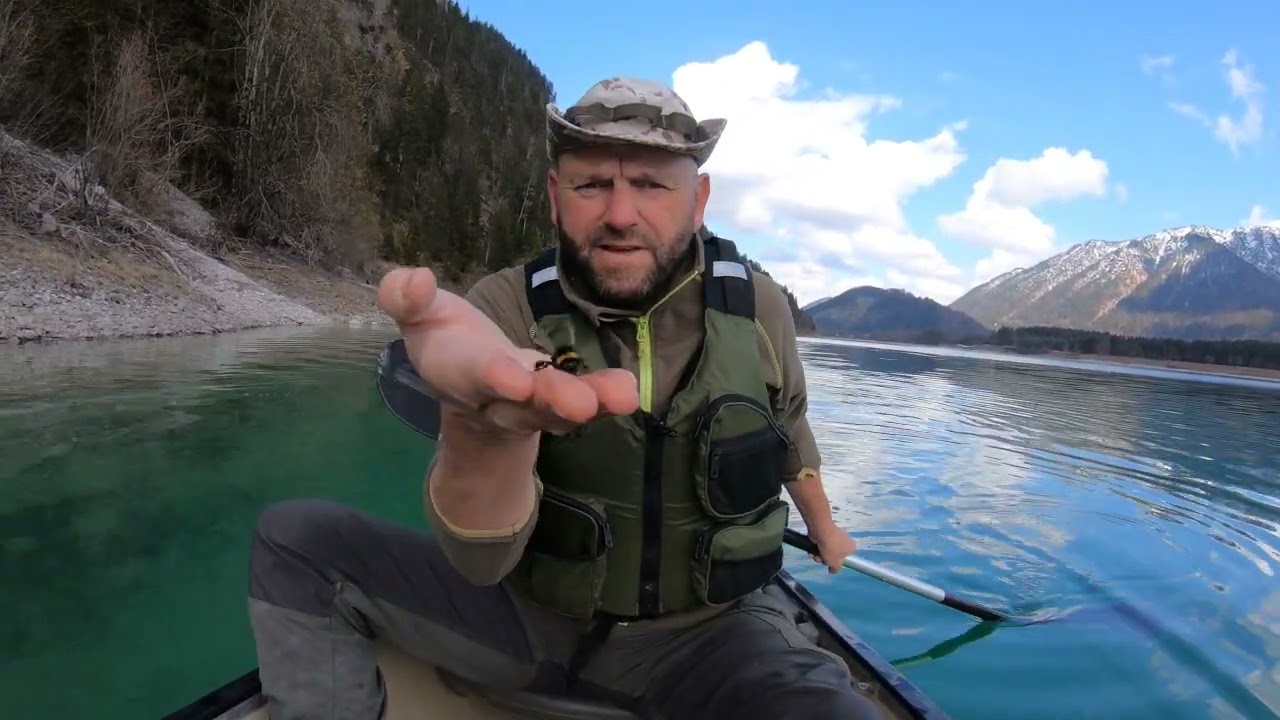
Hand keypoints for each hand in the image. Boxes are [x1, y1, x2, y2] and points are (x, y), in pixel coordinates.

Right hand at [376, 267, 639, 438]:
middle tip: (579, 404)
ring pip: (558, 412)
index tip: (513, 377)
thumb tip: (415, 279)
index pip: (473, 374)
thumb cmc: (441, 335)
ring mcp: (530, 405)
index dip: (492, 376)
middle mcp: (494, 398)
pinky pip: (585, 404)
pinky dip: (606, 399)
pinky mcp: (560, 401)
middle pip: (522, 406)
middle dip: (550, 403)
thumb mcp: (417, 311)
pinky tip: (628, 388)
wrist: (467, 380)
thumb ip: (406, 297)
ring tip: (622, 395)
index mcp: (455, 370)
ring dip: (590, 404)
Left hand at [808, 523, 856, 573]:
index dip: (837, 563)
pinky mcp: (825, 533)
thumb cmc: (831, 548)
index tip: (831, 564)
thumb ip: (836, 569)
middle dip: (825, 559)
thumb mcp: (835, 564)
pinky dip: (815, 548)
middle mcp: (845, 540)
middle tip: (821, 559)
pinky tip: (811, 550)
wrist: (821, 531)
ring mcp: (835, 536)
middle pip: (833, 555)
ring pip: (825, 551)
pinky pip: (820, 544)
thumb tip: (833, 570)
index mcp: (851, 547)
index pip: (846, 558)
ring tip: (815, 555)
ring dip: (818, 555)